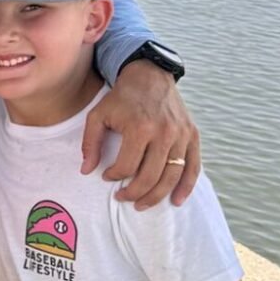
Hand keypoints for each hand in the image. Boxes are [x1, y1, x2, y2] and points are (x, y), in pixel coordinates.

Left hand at [82, 63, 199, 207]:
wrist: (150, 76)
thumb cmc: (121, 98)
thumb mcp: (98, 115)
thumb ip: (90, 143)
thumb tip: (86, 171)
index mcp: (140, 128)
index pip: (127, 166)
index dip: (113, 176)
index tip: (106, 177)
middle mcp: (164, 133)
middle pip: (150, 176)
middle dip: (134, 193)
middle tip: (123, 198)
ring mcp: (181, 135)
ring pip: (171, 176)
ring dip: (156, 196)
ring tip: (142, 204)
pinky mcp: (192, 135)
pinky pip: (192, 166)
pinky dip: (186, 186)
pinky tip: (176, 200)